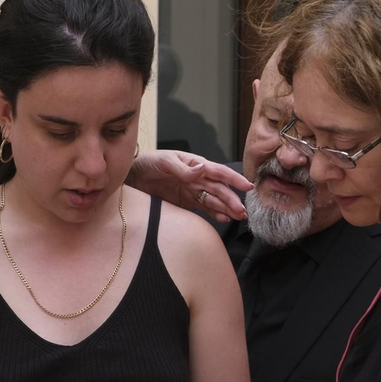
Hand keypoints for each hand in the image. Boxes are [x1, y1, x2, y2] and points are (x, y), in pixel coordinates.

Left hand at [127, 151, 250, 222]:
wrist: (133, 175)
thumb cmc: (149, 162)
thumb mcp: (164, 162)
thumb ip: (182, 168)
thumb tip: (201, 169)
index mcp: (196, 164)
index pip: (219, 172)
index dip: (234, 179)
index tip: (247, 186)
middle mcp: (198, 178)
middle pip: (219, 189)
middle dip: (231, 200)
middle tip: (242, 211)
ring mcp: (192, 191)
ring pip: (214, 200)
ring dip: (227, 208)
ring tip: (238, 217)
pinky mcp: (185, 202)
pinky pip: (203, 208)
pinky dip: (214, 214)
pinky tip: (224, 219)